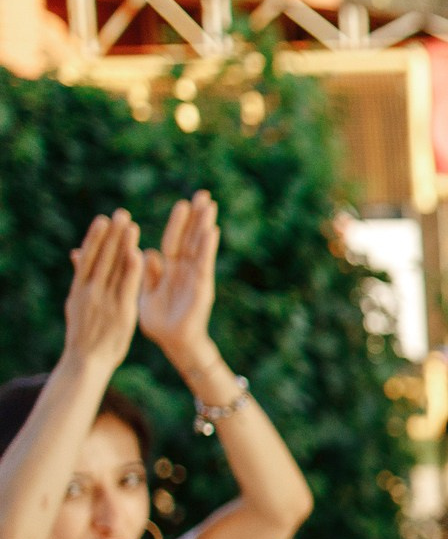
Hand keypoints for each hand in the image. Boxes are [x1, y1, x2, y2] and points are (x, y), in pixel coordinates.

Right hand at [60, 211, 143, 371]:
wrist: (87, 360)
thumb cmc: (85, 332)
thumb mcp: (78, 303)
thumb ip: (81, 277)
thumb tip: (76, 252)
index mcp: (79, 289)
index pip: (89, 257)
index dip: (97, 237)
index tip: (103, 219)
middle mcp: (89, 291)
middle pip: (101, 257)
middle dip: (111, 235)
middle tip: (120, 213)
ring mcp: (104, 300)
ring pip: (113, 268)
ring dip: (122, 245)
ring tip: (130, 225)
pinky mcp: (119, 311)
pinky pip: (126, 287)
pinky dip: (130, 270)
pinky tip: (136, 253)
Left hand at [139, 191, 221, 370]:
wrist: (173, 344)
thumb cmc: (160, 323)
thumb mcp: (146, 294)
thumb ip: (148, 273)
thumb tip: (147, 251)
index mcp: (170, 271)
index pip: (174, 241)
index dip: (178, 223)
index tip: (182, 203)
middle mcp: (185, 271)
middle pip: (191, 238)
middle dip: (196, 217)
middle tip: (203, 194)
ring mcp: (195, 278)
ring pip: (199, 247)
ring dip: (204, 225)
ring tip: (209, 204)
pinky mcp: (201, 287)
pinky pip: (203, 264)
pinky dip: (206, 248)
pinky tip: (211, 231)